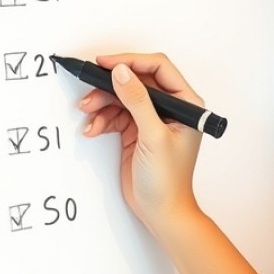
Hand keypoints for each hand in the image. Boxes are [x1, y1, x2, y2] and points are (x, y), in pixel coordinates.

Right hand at [79, 53, 203, 230]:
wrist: (160, 211)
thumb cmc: (168, 180)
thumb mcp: (153, 136)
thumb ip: (137, 101)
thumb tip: (122, 72)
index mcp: (186, 103)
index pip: (159, 68)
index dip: (131, 61)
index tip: (106, 63)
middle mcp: (170, 107)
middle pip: (136, 81)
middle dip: (111, 85)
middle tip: (90, 90)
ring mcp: (152, 119)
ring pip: (122, 97)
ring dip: (102, 103)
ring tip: (88, 113)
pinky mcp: (136, 131)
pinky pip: (115, 114)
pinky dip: (102, 119)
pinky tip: (93, 129)